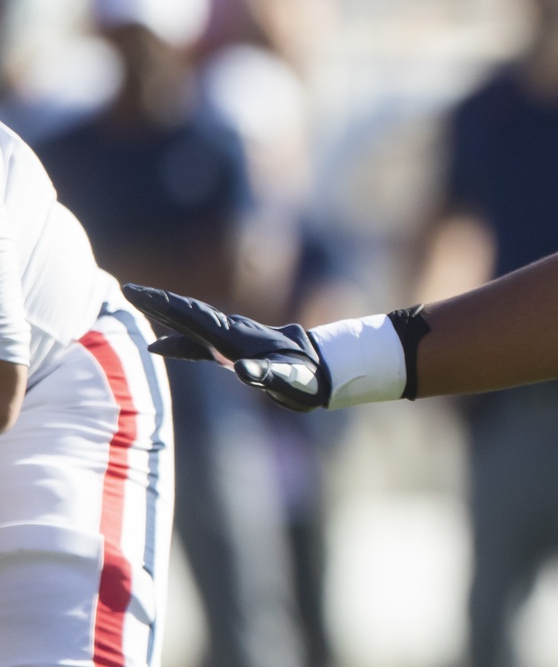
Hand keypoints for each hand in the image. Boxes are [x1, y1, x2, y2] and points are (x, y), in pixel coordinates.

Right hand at [125, 285, 327, 411]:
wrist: (322, 373)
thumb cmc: (305, 377)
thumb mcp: (287, 378)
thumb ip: (265, 373)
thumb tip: (242, 371)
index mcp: (234, 336)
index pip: (192, 315)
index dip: (164, 304)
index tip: (136, 291)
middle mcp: (229, 333)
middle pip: (187, 313)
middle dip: (156, 301)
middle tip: (126, 288)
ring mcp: (229, 342)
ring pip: (190, 324)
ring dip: (163, 315)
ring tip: (135, 304)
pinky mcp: (231, 353)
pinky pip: (196, 344)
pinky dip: (175, 343)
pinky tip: (157, 345)